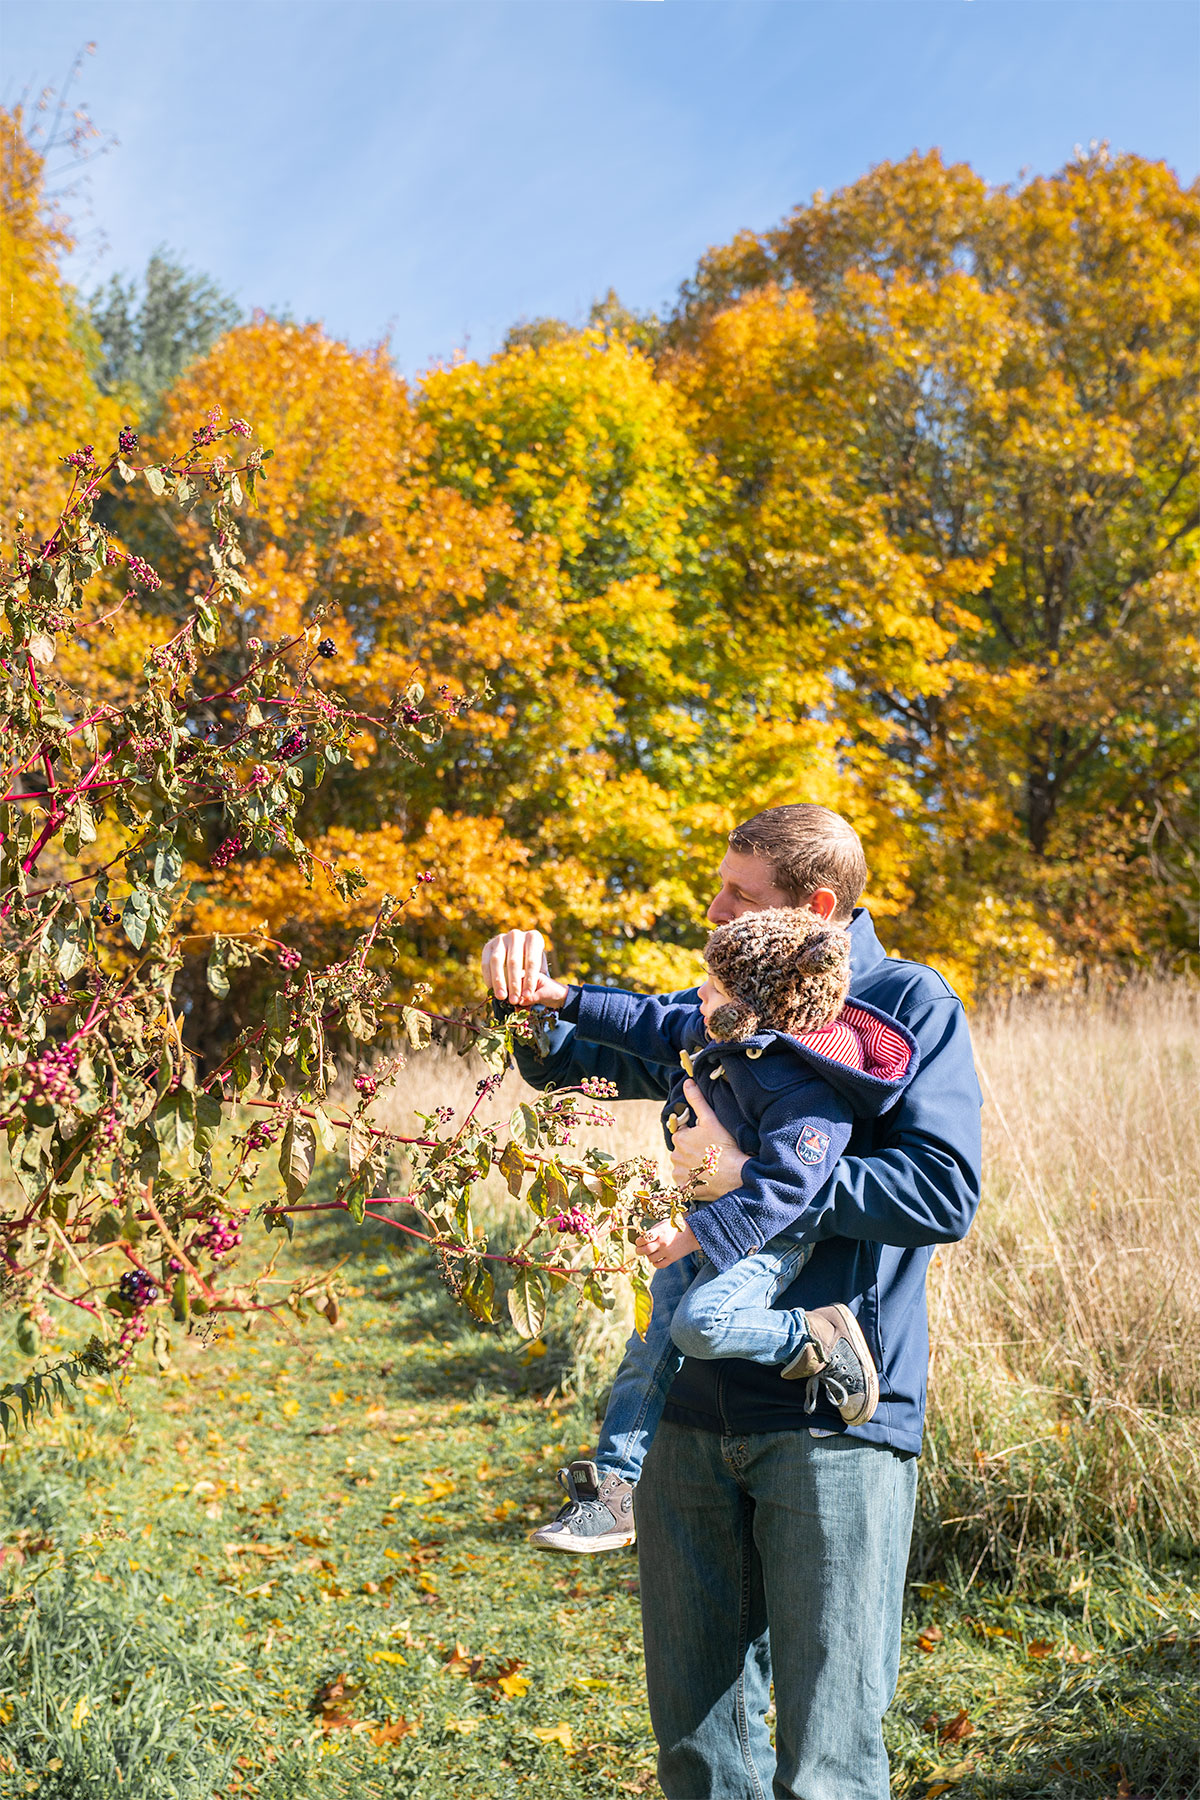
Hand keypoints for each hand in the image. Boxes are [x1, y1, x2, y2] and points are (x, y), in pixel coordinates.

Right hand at [481, 929, 564, 1006]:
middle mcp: (516, 935)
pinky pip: (486, 962)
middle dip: (514, 983)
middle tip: (514, 1000)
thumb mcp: (540, 968)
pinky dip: (488, 977)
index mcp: (533, 938)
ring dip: (499, 981)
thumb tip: (529, 996)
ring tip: (501, 997)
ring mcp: (500, 938)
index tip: (527, 996)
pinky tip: (492, 990)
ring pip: (497, 961)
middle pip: (514, 961)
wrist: (517, 950)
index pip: (532, 961)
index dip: (530, 980)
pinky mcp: (488, 945)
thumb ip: (537, 980)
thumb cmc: (532, 963)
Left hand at [635, 1220, 699, 1268]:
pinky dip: (655, 1263)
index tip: (639, 1241)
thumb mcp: (664, 1223)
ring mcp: (667, 1252)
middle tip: (639, 1249)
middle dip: (639, 1250)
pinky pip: (659, 1265)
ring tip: (651, 1252)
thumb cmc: (677, 1227)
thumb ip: (653, 1230)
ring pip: (651, 1258)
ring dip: (648, 1256)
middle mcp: (662, 1242)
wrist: (693, 1234)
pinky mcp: (672, 1258)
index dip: (638, 1241)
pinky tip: (656, 1259)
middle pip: (644, 1250)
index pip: (643, 1239)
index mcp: (659, 1232)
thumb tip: (642, 1237)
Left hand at [670, 1079, 746, 1197]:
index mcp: (679, 1139)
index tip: (708, 1141)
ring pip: (683, 1167)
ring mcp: (679, 1175)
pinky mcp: (684, 1189)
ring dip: (692, 1167)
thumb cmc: (724, 1146)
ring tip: (710, 1167)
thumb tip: (687, 1082)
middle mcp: (674, 1157)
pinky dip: (693, 1181)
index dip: (696, 1136)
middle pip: (682, 1151)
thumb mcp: (711, 1120)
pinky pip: (685, 1183)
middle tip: (710, 1154)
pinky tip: (706, 1178)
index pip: (683, 1134)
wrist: (735, 1176)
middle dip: (692, 1151)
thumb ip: (697, 1100)